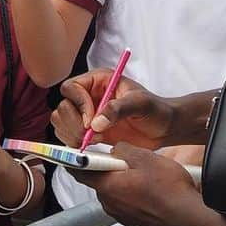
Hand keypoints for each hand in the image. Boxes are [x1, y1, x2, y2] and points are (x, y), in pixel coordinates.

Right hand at [53, 70, 173, 149]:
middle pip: (63, 106)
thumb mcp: (141, 104)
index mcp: (99, 81)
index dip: (78, 104)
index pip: (72, 87)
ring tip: (94, 140)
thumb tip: (96, 123)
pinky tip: (94, 145)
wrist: (163, 128)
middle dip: (73, 123)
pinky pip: (68, 135)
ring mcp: (87, 114)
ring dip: (72, 134)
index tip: (91, 121)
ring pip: (61, 121)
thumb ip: (118, 108)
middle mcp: (89, 95)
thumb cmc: (156, 110)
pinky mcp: (89, 131)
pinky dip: (74, 143)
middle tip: (90, 136)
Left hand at [74, 143, 203, 225]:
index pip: (79, 172)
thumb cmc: (170, 191)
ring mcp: (121, 214)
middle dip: (109, 166)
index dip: (75, 159)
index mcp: (108, 186)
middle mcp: (110, 203)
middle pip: (100, 179)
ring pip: (114, 189)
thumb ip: (123, 150)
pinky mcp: (132, 219)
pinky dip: (133, 191)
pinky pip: (125, 200)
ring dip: (123, 179)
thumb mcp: (146, 158)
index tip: (73, 152)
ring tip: (145, 173)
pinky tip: (151, 187)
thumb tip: (116, 149)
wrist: (188, 219)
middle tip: (127, 158)